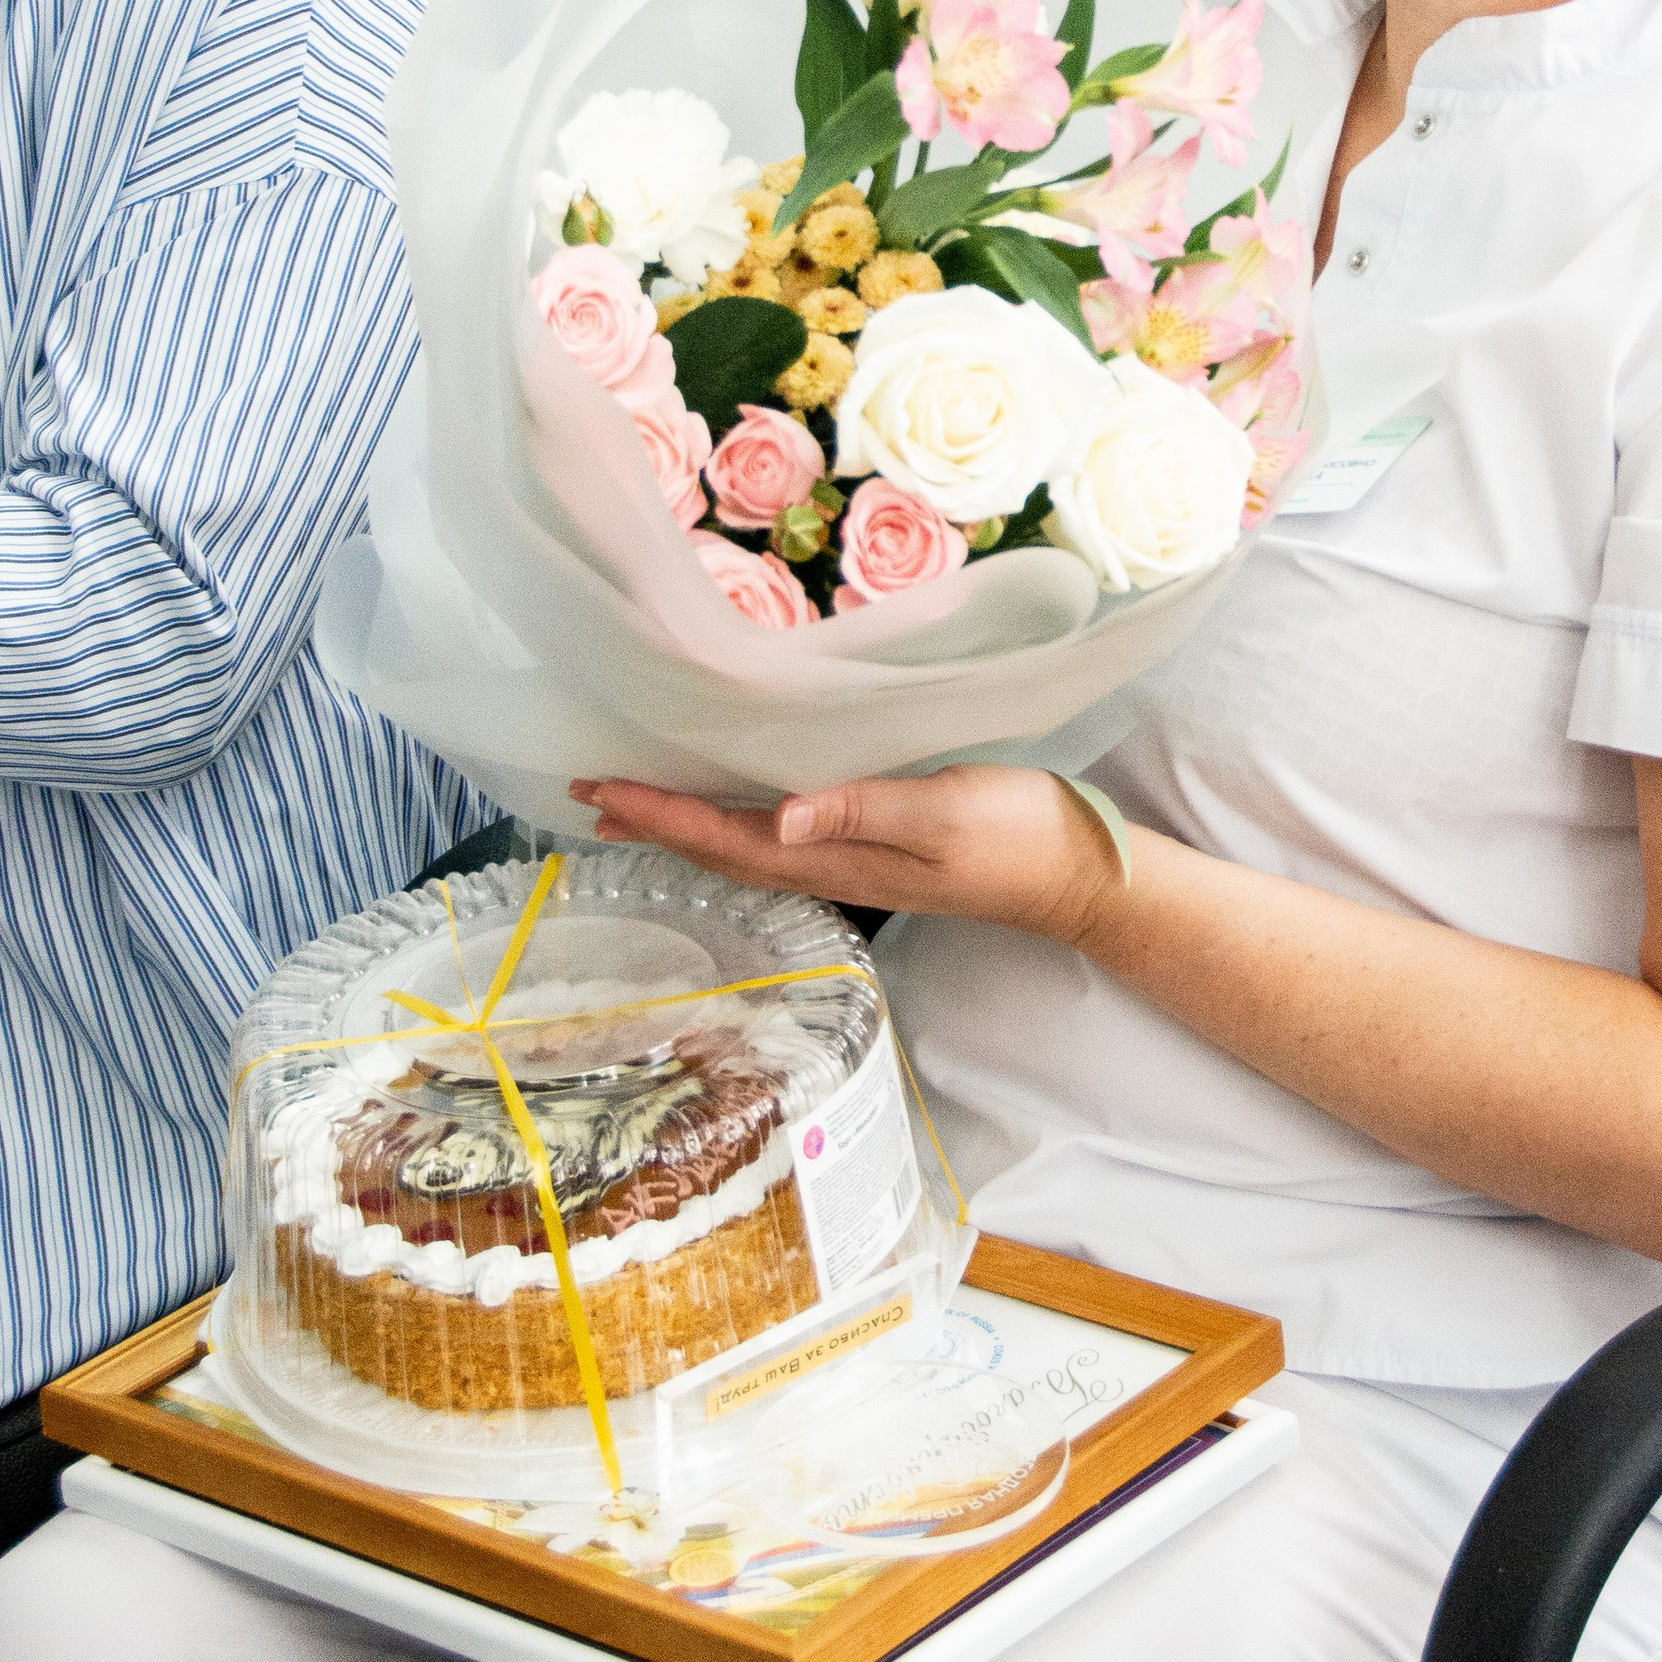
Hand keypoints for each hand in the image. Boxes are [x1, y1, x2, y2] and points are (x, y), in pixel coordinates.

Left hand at [568, 766, 1125, 942]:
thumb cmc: (1015, 836)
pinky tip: (725, 806)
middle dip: (651, 822)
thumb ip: (861, 810)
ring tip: (629, 805)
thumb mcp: (942, 812)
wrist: (1075, 872)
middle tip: (586, 791)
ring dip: (682, 825)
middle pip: (719, 849)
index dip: (662, 814)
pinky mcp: (870, 844)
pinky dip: (730, 820)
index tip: (603, 789)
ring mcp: (849, 859)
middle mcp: (830, 865)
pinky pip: (777, 836)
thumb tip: (779, 819)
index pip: (727, 838)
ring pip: (743, 845)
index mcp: (837, 857)